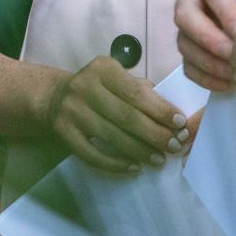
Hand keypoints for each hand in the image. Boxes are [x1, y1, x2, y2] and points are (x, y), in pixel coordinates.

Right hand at [45, 56, 191, 173]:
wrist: (54, 98)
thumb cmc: (97, 88)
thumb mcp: (116, 78)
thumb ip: (141, 90)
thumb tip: (172, 115)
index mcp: (103, 68)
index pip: (137, 92)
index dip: (160, 109)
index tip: (180, 123)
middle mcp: (85, 87)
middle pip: (126, 115)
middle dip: (154, 133)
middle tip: (174, 146)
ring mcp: (72, 111)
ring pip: (112, 136)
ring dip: (139, 150)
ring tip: (159, 160)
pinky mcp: (63, 133)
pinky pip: (92, 154)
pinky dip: (115, 164)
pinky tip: (134, 167)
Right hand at [175, 0, 235, 90]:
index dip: (225, 10)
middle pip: (185, 15)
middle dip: (210, 38)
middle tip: (235, 54)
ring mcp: (186, 20)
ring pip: (184, 43)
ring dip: (209, 62)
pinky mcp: (189, 46)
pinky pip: (187, 65)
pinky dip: (206, 77)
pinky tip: (228, 84)